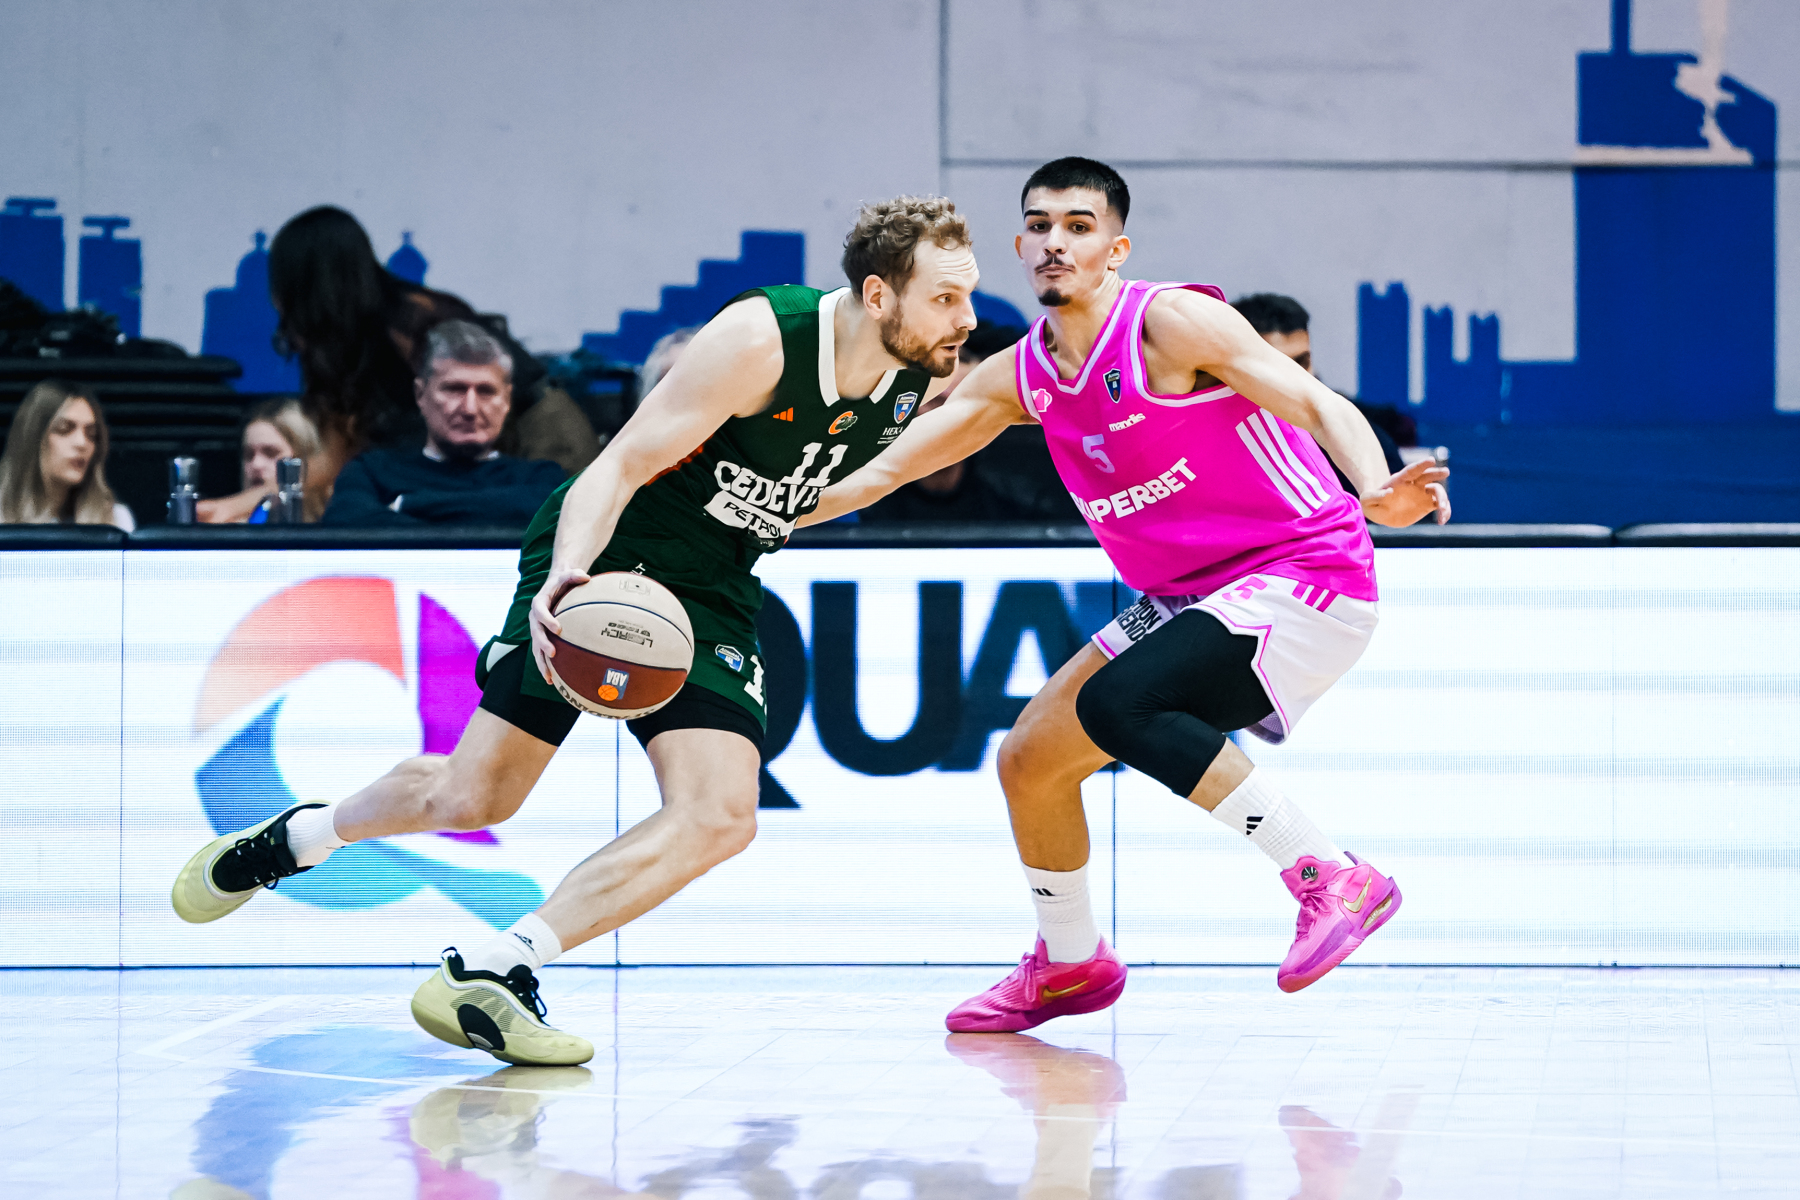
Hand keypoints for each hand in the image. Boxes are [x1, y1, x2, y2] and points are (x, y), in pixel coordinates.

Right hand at [528, 567, 591, 683]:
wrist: (556, 586)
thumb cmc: (564, 581)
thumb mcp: (569, 574)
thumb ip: (575, 574)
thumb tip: (586, 576)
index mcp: (539, 602)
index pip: (540, 611)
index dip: (547, 620)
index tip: (558, 629)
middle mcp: (535, 618)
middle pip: (536, 633)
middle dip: (543, 644)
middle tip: (553, 653)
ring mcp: (537, 630)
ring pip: (536, 648)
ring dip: (542, 662)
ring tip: (549, 677)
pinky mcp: (542, 638)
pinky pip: (541, 654)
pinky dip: (546, 667)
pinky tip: (552, 681)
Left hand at [1360, 458, 1449, 526]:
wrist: (1380, 512)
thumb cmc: (1371, 503)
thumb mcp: (1367, 500)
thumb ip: (1375, 496)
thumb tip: (1388, 492)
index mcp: (1399, 480)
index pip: (1411, 470)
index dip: (1421, 465)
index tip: (1431, 460)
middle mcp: (1414, 484)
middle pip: (1428, 476)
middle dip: (1436, 473)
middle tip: (1445, 472)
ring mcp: (1422, 494)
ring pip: (1437, 492)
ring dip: (1443, 499)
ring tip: (1443, 510)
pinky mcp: (1426, 505)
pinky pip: (1439, 506)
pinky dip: (1444, 512)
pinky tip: (1442, 521)